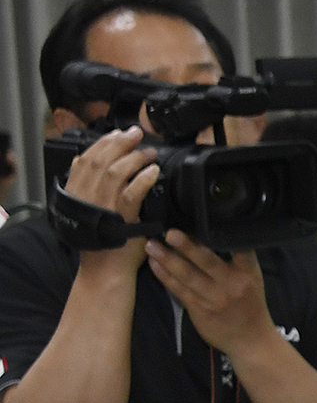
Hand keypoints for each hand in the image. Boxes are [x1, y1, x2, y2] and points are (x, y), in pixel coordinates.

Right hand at [62, 127, 157, 280]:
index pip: (87, 159)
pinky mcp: (122, 217)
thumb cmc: (101, 241)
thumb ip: (86, 186)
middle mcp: (87, 196)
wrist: (105, 268)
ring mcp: (103, 205)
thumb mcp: (86, 209)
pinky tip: (153, 171)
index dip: (103, 143)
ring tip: (148, 152)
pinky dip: (142, 179)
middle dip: (120, 143)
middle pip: (101, 160)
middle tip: (136, 134)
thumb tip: (85, 161)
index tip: (117, 133)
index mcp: (77, 193)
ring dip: (134, 158)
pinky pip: (132, 192)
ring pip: (116, 172)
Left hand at [144, 230, 274, 357]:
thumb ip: (237, 262)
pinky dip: (165, 276)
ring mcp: (214, 298)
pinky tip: (154, 265)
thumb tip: (210, 236)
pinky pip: (179, 290)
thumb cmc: (249, 306)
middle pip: (207, 261)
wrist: (250, 341)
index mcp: (248, 273)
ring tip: (151, 245)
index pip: (238, 249)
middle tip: (170, 232)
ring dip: (167, 258)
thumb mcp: (253, 280)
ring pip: (188, 275)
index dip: (223, 234)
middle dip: (187, 246)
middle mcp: (232, 284)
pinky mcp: (199, 310)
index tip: (206, 218)